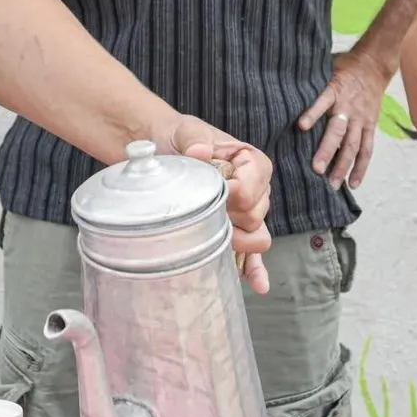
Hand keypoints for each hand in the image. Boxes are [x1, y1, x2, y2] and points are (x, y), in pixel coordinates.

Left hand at [159, 115, 273, 294]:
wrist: (159, 150)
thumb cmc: (177, 138)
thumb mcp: (186, 131)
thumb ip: (195, 139)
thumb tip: (199, 152)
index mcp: (251, 162)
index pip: (256, 185)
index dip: (238, 192)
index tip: (220, 188)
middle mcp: (255, 190)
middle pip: (255, 216)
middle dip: (232, 217)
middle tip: (205, 208)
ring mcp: (245, 215)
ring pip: (256, 238)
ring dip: (237, 242)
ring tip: (214, 238)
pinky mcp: (232, 232)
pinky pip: (251, 256)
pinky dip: (255, 270)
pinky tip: (258, 285)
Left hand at [298, 52, 389, 190]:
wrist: (373, 64)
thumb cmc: (343, 67)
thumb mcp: (325, 68)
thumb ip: (309, 81)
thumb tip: (280, 86)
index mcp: (334, 91)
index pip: (322, 102)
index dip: (313, 114)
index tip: (301, 126)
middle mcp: (347, 107)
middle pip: (338, 131)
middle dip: (327, 151)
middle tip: (316, 170)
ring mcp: (360, 119)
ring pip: (352, 145)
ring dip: (343, 166)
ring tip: (333, 184)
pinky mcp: (369, 126)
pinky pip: (367, 149)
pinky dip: (361, 167)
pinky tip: (353, 184)